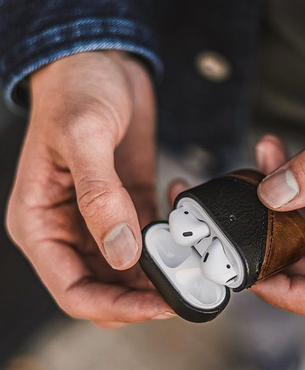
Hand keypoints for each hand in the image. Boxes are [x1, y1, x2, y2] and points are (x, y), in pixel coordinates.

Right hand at [6, 51, 173, 327]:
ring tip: (197, 261)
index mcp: (41, 224)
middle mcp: (69, 231)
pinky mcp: (129, 206)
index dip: (117, 307)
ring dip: (164, 273)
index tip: (161, 306)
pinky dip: (172, 239)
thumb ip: (99, 199)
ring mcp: (101, 221)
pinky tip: (186, 215)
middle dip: (145, 298)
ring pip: (132, 271)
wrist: (98, 61)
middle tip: (189, 289)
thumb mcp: (84, 138)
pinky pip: (151, 239)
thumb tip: (123, 254)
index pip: (73, 292)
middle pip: (106, 289)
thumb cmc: (77, 91)